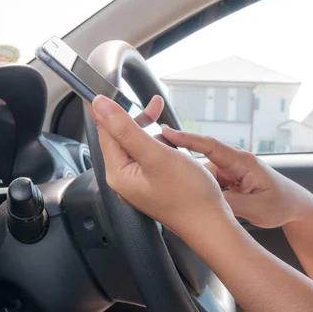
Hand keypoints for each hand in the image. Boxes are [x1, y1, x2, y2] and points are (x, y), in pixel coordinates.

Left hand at [88, 95, 234, 240]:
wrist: (211, 224)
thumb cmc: (189, 195)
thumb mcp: (156, 155)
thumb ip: (126, 129)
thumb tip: (101, 106)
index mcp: (118, 173)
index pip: (105, 131)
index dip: (110, 108)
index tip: (109, 87)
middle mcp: (124, 179)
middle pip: (120, 137)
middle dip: (136, 118)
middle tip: (155, 105)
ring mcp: (138, 183)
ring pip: (136, 145)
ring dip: (149, 130)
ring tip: (167, 128)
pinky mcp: (152, 184)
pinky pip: (148, 156)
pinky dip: (158, 144)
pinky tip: (171, 144)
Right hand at [161, 128, 312, 227]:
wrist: (295, 207)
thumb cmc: (281, 204)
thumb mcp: (256, 208)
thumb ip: (231, 204)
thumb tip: (206, 201)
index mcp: (243, 161)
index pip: (210, 145)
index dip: (187, 139)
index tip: (166, 132)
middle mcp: (234, 162)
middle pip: (200, 159)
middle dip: (181, 162)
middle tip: (159, 166)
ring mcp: (230, 171)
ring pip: (202, 174)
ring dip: (192, 182)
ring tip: (181, 195)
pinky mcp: (228, 180)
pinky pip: (208, 182)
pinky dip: (200, 189)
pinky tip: (194, 201)